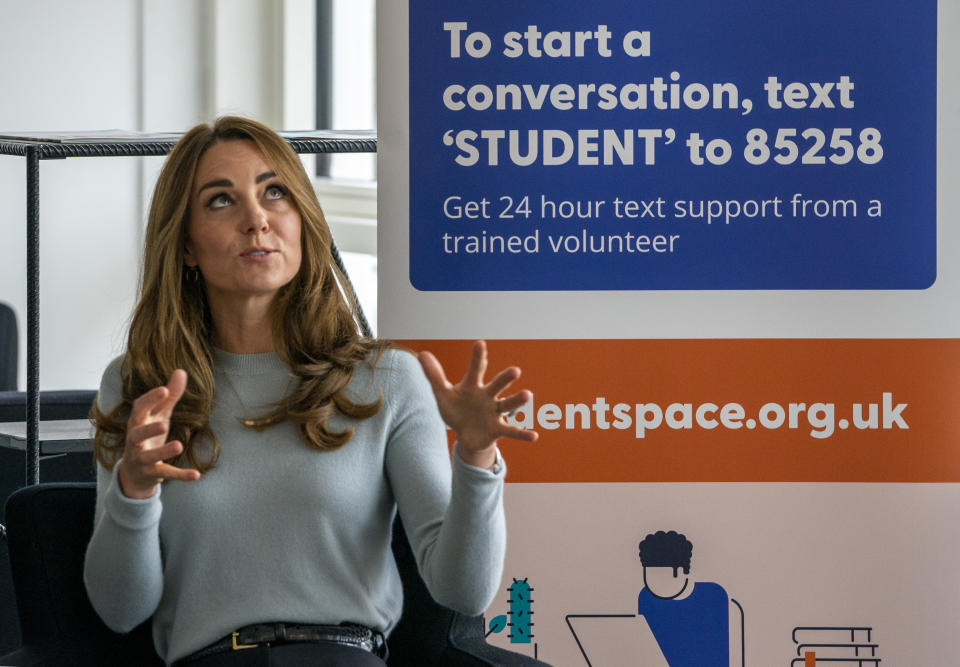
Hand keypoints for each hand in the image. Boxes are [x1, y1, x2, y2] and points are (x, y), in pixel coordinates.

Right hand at [117, 369, 200, 498]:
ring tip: (179, 445)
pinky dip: (181, 475)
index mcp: (138, 423)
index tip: (164, 389)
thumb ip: (170, 396)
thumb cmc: (148, 437)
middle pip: (137, 434)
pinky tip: (197, 475)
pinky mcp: (153, 473)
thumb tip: (181, 370)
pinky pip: (166, 474)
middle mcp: (135, 441)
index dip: (150, 399)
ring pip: (150, 456)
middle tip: (163, 423)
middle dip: (149, 429)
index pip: (139, 409)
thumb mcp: (159, 416)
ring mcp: (142, 459)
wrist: (134, 473)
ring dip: (163, 451)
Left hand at [419, 340, 537, 468]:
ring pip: (507, 404)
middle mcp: (487, 396)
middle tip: (515, 371)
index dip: (478, 357)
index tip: (480, 344)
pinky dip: (523, 433)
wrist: (465, 434)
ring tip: (528, 395)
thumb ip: (434, 375)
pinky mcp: (498, 429)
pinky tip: (534, 436)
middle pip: (497, 385)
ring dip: (517, 400)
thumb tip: (422, 354)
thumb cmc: (456, 410)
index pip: (476, 369)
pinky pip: (512, 431)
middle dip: (505, 378)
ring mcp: (494, 412)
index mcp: (473, 386)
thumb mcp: (443, 394)